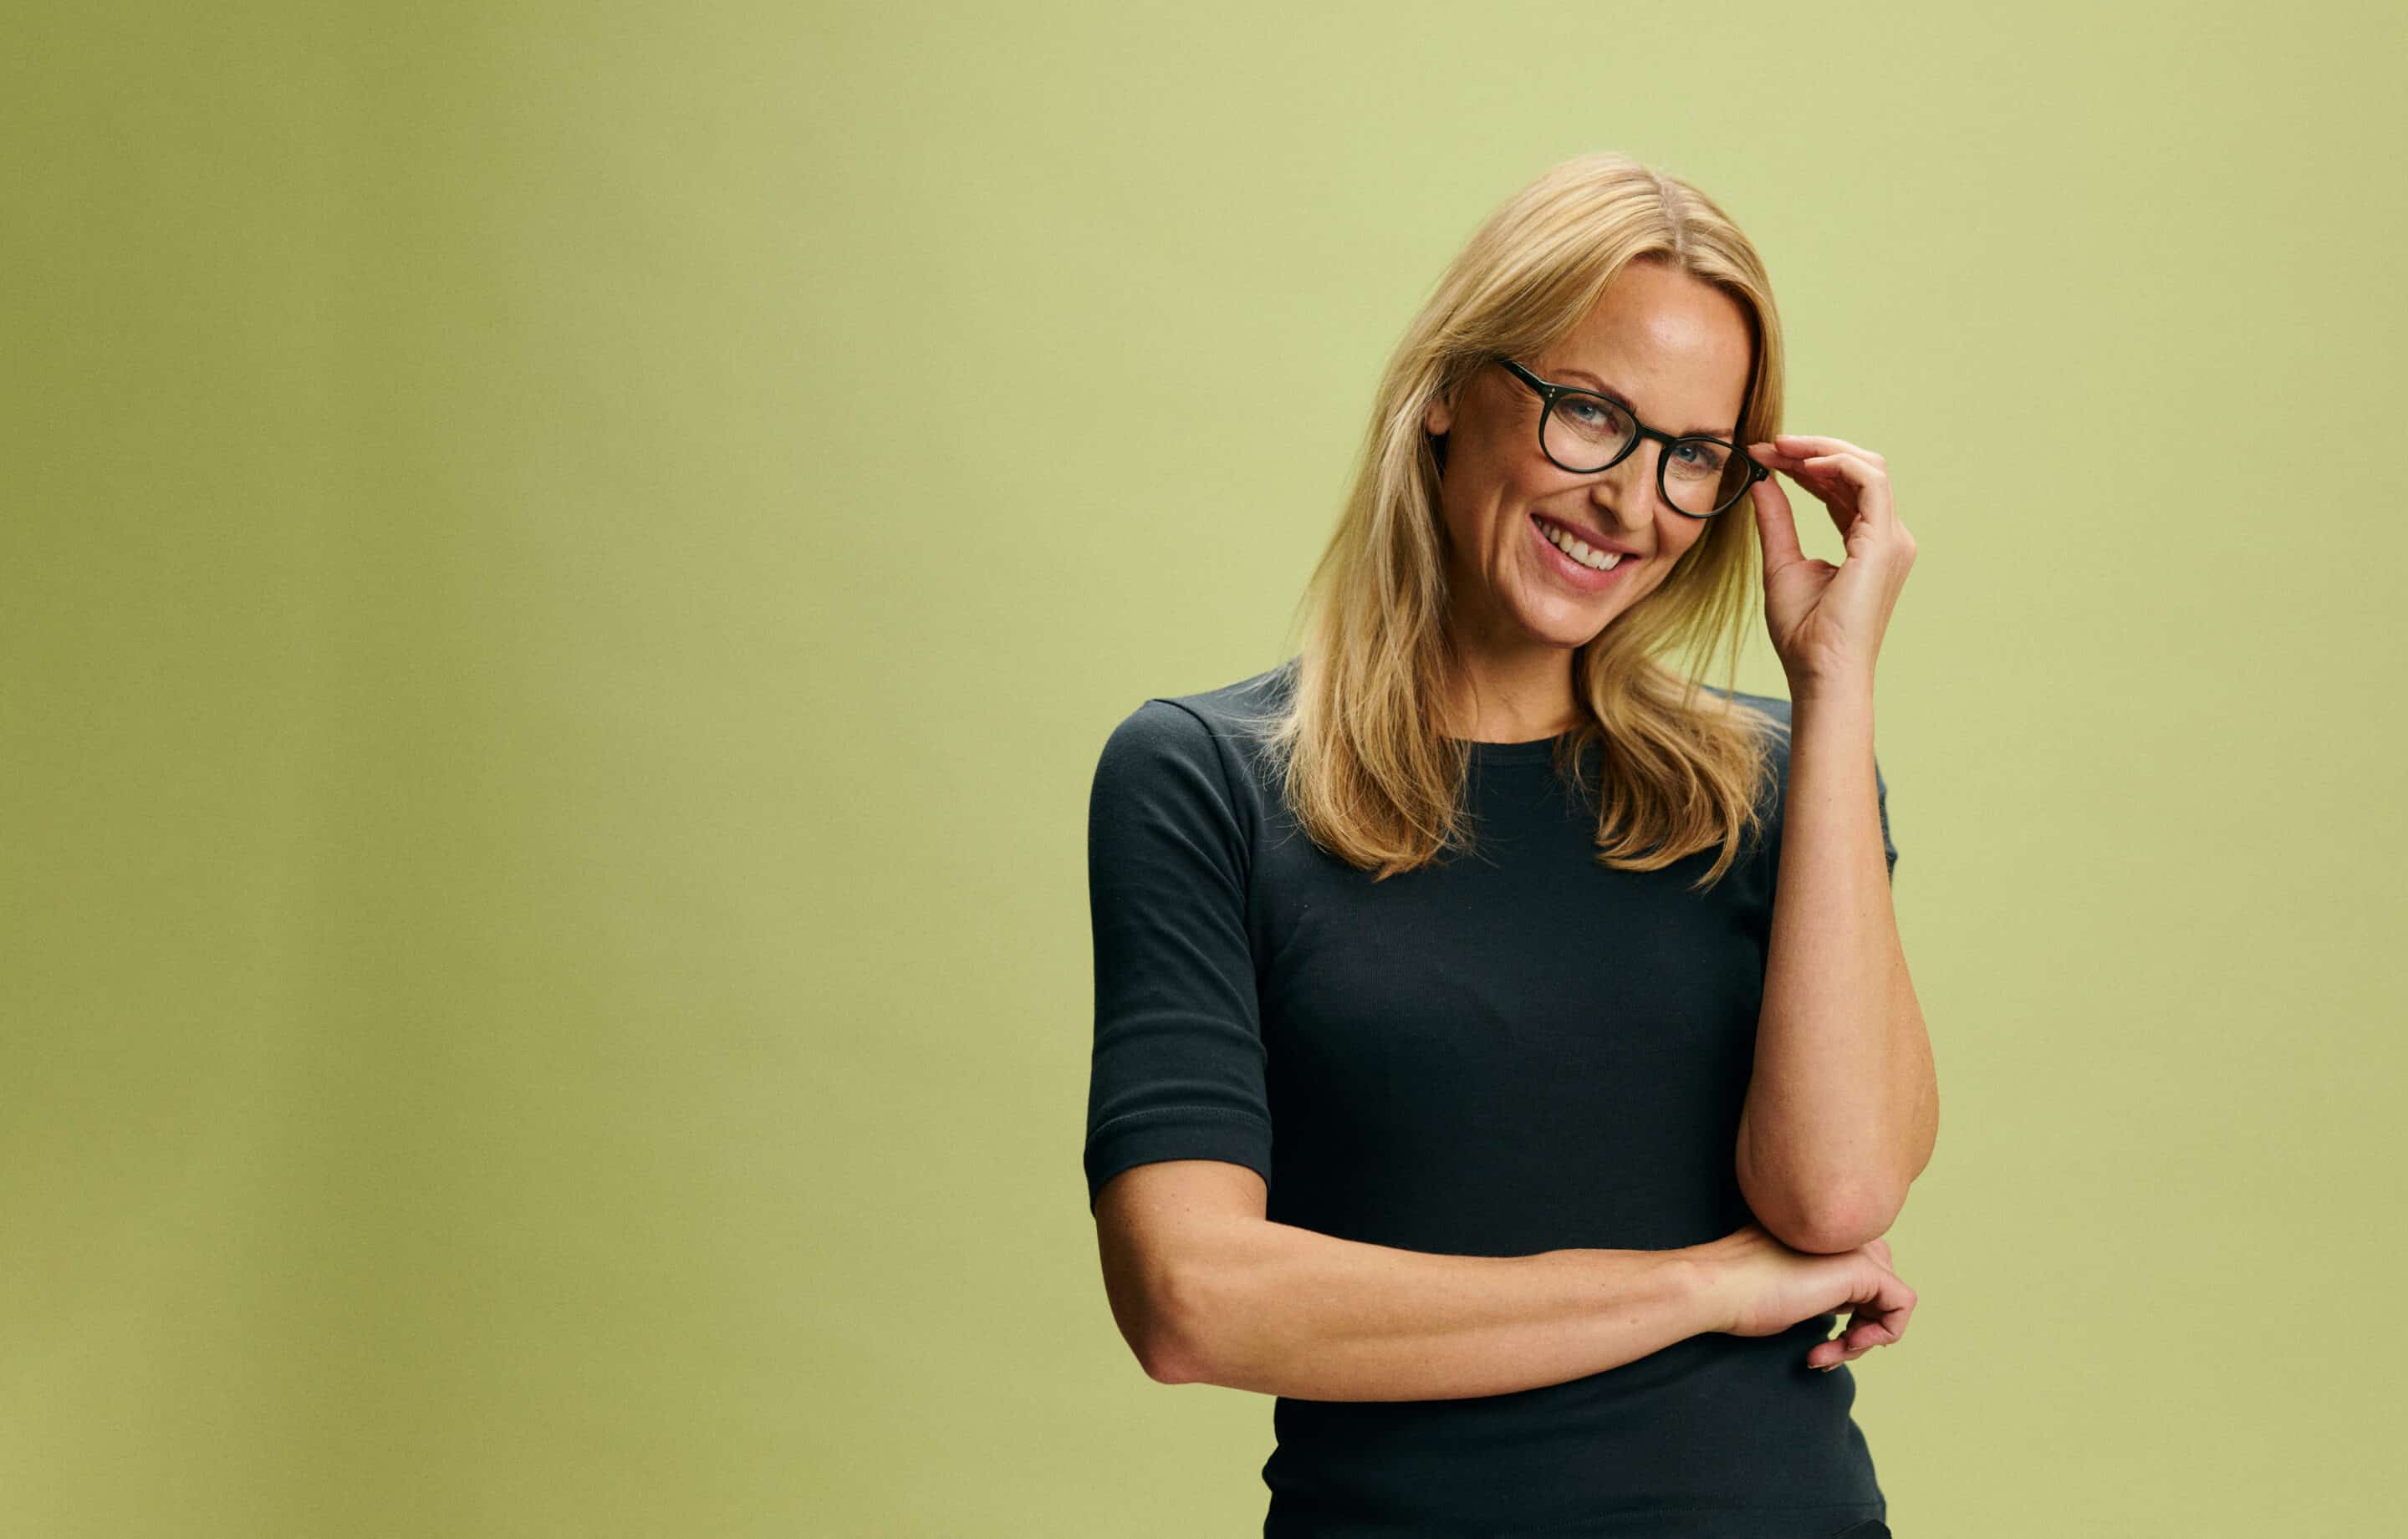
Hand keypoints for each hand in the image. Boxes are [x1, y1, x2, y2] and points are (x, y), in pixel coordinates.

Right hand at [1690, 1220, 1916, 1371]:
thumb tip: (1845, 1308)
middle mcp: (1840, 1233)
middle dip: (1861, 1326)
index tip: (1818, 1343)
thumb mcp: (1787, 1286)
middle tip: (1828, 1350)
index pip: (1861, 1271)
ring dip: (1865, 1338)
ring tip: (1830, 1354)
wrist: (1716, 1287)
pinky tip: (1842, 1347)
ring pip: (1889, 1297)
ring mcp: (1852, 1246)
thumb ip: (1817, 1284)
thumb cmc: (1737, 1293)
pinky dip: (1881, 1335)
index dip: (1850, 1314)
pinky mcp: (1861, 1267)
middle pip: (1879, 1283)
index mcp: (1821, 1234)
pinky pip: (1901, 1304)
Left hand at [1744, 434, 1916, 697]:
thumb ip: (1776, 521)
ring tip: (1780, 447)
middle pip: (1858, 470)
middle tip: (1768, 444)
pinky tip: (1802, 465)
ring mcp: (1892, 539)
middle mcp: (1888, 537)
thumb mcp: (1781, 565)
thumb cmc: (1804, 636)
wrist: (1820, 673)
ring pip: (1868, 467)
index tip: (1763, 455)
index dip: (1804, 465)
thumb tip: (1761, 482)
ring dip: (1821, 450)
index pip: (1841, 487)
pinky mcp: (1885, 543)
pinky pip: (1870, 482)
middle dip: (1812, 450)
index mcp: (1868, 543)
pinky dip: (1838, 464)